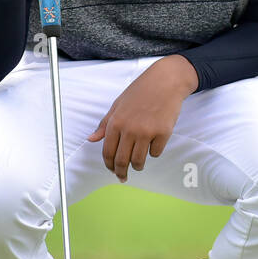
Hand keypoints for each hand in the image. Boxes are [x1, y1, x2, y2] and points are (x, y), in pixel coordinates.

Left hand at [87, 56, 199, 180]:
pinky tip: (153, 145)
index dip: (109, 165)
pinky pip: (156, 153)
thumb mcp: (118, 104)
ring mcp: (147, 132)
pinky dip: (153, 152)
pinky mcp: (163, 133)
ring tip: (139, 165)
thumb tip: (92, 139)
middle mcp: (130, 129)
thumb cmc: (141, 91)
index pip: (108, 152)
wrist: (165, 81)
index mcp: (116, 122)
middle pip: (122, 161)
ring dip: (138, 166)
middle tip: (123, 177)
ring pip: (139, 161)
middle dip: (121, 172)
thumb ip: (105, 124)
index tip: (112, 170)